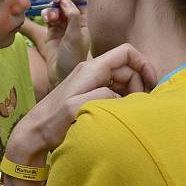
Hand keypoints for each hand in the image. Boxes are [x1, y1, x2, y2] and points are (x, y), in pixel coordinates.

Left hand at [6, 42, 155, 161]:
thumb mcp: (76, 108)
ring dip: (131, 93)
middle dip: (138, 83)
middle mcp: (92, 71)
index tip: (152, 84)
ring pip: (121, 80)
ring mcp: (89, 82)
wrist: (33, 133)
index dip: (143, 64)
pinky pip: (112, 90)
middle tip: (138, 106)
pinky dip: (121, 99)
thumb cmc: (52, 122)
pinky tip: (120, 113)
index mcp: (92, 68)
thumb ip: (102, 97)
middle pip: (127, 68)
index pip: (126, 52)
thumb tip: (122, 97)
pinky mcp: (87, 94)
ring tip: (130, 111)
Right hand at [43, 0, 88, 84]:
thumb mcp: (75, 36)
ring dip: (52, 10)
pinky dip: (46, 15)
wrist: (61, 74)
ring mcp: (62, 26)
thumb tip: (66, 1)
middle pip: (66, 2)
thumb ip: (73, 17)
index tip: (63, 0)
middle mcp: (74, 22)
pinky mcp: (51, 31)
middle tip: (55, 6)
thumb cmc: (72, 58)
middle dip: (59, 2)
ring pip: (56, 9)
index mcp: (84, 21)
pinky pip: (48, 17)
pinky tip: (46, 20)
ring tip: (50, 19)